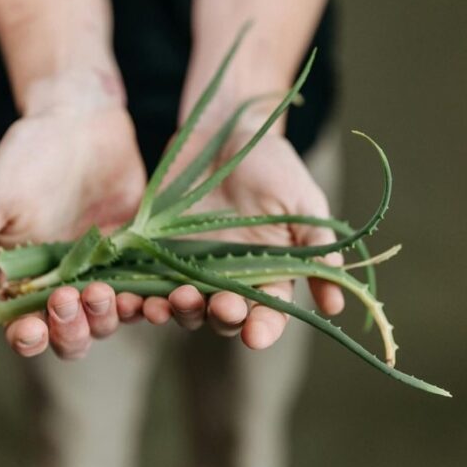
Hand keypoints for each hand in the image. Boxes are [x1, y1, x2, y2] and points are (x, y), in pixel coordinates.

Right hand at [0, 101, 146, 359]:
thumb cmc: (26, 156)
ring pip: (110, 319)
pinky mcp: (137, 254)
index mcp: (23, 279)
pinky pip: (147, 289)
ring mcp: (104, 271)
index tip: (33, 327)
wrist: (80, 117)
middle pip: (71, 334)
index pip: (25, 328)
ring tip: (111, 294)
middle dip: (73, 328)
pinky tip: (159, 297)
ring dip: (111, 317)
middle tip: (73, 297)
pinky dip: (153, 301)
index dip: (29, 338)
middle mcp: (64, 283)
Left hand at [120, 127, 344, 348]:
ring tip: (167, 304)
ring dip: (176, 312)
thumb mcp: (302, 202)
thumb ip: (316, 248)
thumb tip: (336, 305)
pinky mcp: (156, 252)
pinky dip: (137, 296)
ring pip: (182, 307)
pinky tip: (129, 297)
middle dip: (221, 317)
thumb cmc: (272, 165)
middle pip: (223, 317)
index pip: (267, 314)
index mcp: (267, 273)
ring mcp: (189, 267)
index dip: (263, 328)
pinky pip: (144, 283)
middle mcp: (228, 278)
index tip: (256, 335)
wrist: (225, 131)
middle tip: (220, 305)